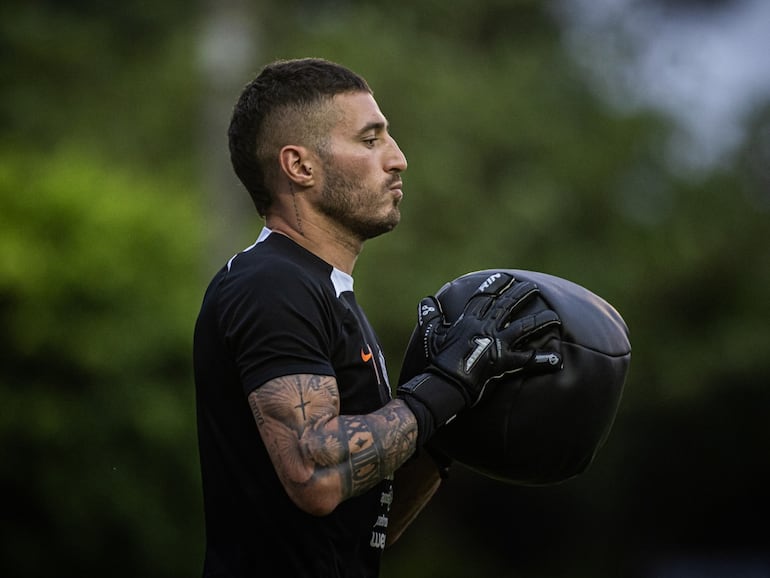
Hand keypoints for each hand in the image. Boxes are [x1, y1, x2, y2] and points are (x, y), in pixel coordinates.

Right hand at [398, 273, 561, 442]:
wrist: (443, 384)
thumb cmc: (435, 360)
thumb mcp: (430, 335)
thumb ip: (430, 316)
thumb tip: (427, 301)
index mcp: (469, 320)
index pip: (485, 297)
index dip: (496, 286)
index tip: (506, 278)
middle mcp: (486, 327)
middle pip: (508, 306)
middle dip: (521, 294)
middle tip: (533, 287)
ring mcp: (497, 344)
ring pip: (524, 327)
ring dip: (540, 320)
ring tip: (554, 315)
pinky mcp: (505, 363)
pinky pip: (528, 360)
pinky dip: (543, 360)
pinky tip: (557, 359)